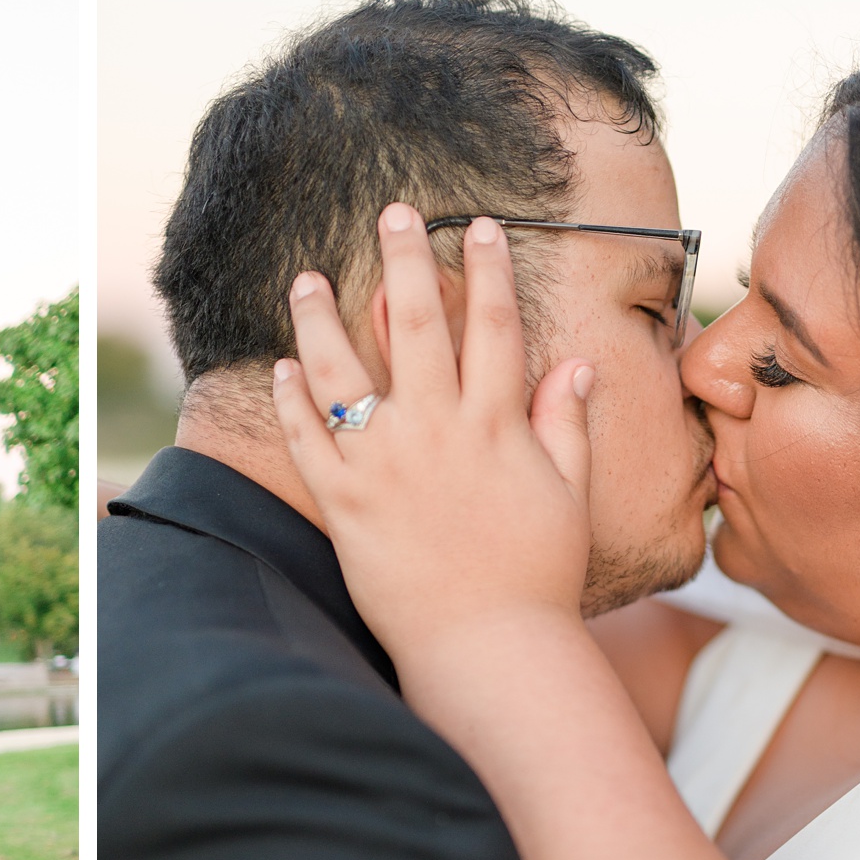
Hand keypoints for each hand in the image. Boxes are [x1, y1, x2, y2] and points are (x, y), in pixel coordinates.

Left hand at [271, 205, 597, 660]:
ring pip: (344, 376)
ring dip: (322, 320)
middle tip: (392, 211)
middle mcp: (436, 434)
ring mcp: (384, 467)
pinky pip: (308, 442)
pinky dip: (291, 402)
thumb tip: (579, 364)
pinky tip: (280, 366)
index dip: (487, 270)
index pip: (493, 327)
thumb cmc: (535, 577)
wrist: (487, 648)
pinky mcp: (345, 504)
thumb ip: (566, 425)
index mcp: (496, 426)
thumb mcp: (566, 495)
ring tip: (307, 277)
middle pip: (416, 328)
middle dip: (405, 262)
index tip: (478, 224)